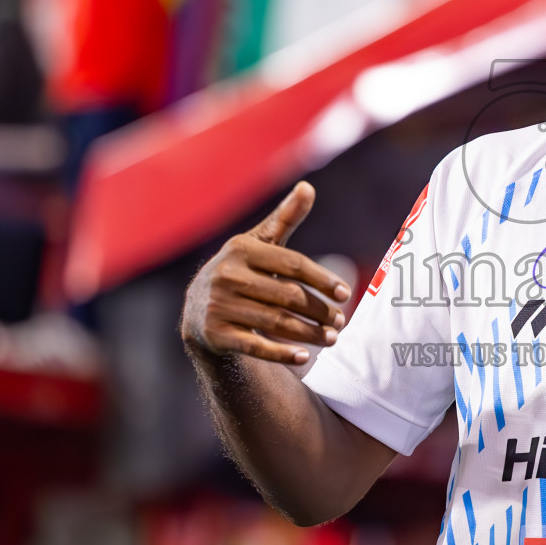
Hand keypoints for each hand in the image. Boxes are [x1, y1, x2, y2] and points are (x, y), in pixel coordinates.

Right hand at [182, 182, 352, 364]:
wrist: (199, 311)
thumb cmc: (241, 272)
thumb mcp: (259, 243)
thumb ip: (285, 218)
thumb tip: (308, 187)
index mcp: (241, 249)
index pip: (293, 264)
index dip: (322, 279)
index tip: (346, 294)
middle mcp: (227, 276)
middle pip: (289, 295)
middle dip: (320, 311)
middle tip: (341, 322)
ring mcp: (219, 306)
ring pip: (277, 322)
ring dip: (310, 334)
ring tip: (332, 338)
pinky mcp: (216, 334)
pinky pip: (256, 346)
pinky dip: (282, 353)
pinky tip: (305, 357)